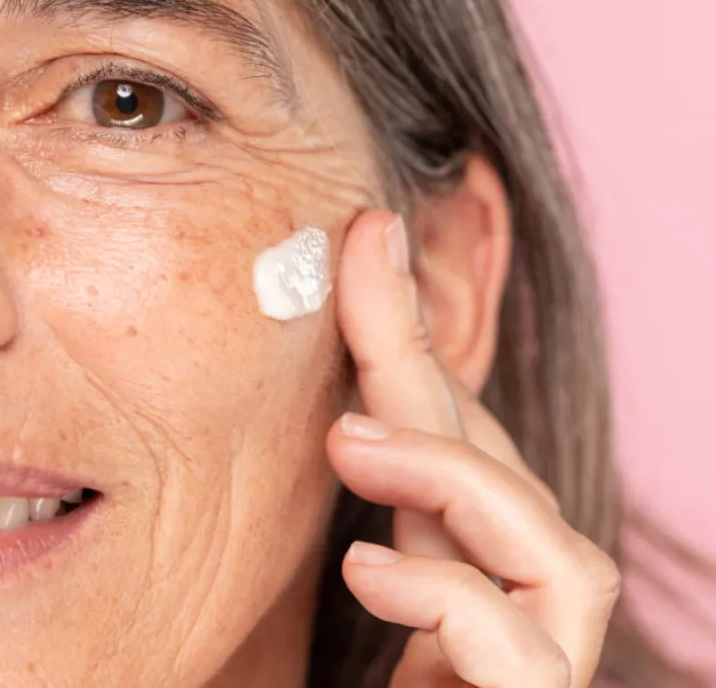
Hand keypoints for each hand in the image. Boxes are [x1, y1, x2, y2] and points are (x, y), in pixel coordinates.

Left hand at [327, 211, 619, 687]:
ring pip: (549, 543)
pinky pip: (527, 649)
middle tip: (365, 255)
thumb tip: (334, 420)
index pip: (444, 432)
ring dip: (452, 475)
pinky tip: (373, 572)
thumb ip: (371, 523)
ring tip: (352, 445)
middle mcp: (512, 602)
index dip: (407, 333)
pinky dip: (453, 601)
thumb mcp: (357, 592)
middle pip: (487, 460)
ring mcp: (540, 665)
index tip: (368, 238)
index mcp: (456, 564)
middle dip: (423, 351)